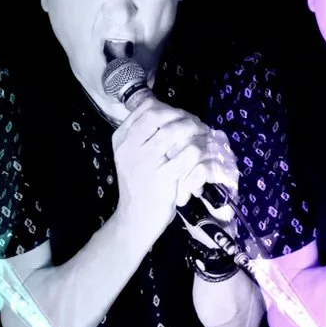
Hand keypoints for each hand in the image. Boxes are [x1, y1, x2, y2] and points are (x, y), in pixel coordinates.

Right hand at [111, 99, 235, 240]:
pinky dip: (200, 149)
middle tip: (195, 123)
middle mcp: (129, 147)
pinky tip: (204, 152)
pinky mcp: (163, 177)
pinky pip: (188, 153)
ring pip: (174, 131)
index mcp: (121, 140)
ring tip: (203, 134)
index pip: (144, 108)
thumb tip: (173, 114)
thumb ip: (144, 136)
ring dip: (194, 129)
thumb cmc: (138, 186)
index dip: (167, 107)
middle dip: (181, 115)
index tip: (180, 115)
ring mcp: (145, 162)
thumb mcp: (131, 157)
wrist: (135, 220)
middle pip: (158, 115)